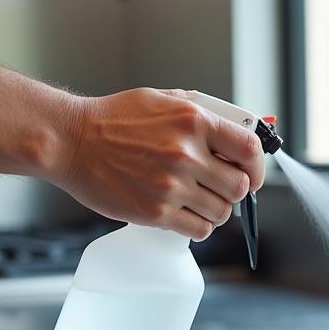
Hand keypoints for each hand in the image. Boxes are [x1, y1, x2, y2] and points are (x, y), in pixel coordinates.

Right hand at [53, 88, 264, 240]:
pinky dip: (200, 226)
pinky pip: (199, 230)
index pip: (249, 149)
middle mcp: (186, 154)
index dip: (258, 165)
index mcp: (193, 121)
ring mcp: (171, 186)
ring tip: (199, 200)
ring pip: (222, 211)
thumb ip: (201, 112)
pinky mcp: (156, 213)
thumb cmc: (113, 119)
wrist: (71, 142)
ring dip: (217, 209)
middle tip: (222, 188)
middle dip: (237, 190)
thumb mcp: (162, 99)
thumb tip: (236, 126)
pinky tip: (187, 215)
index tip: (253, 173)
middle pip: (240, 186)